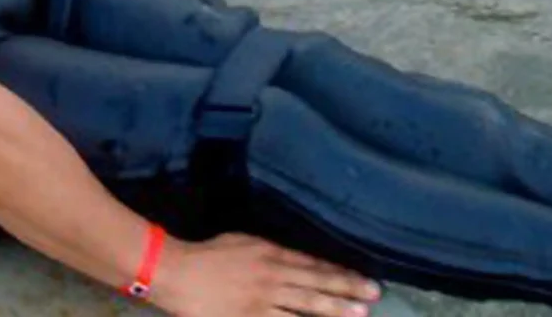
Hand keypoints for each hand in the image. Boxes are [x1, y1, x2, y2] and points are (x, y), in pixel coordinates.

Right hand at [155, 233, 379, 316]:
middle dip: (347, 291)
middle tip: (373, 296)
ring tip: (359, 315)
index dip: (338, 272)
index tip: (362, 279)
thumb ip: (269, 250)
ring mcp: (263, 301)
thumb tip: (293, 258)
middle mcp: (273, 276)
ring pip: (305, 307)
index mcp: (271, 253)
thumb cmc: (208, 254)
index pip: (313, 264)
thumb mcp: (243, 241)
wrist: (178, 271)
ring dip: (334, 311)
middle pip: (316, 284)